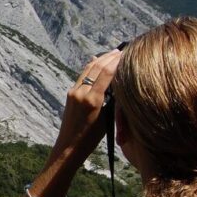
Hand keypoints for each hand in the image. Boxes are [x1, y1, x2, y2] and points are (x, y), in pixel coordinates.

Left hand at [50, 49, 122, 166]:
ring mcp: (73, 92)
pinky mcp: (70, 94)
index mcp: (93, 99)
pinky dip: (91, 67)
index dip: (117, 61)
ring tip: (112, 53)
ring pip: (88, 70)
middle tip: (121, 50)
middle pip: (97, 67)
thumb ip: (112, 101)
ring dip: (100, 60)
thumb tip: (119, 83)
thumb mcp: (107, 119)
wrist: (69, 146)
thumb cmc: (92, 137)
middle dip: (109, 57)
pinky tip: (96, 60)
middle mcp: (81, 93)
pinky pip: (82, 76)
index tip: (126, 53)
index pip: (106, 73)